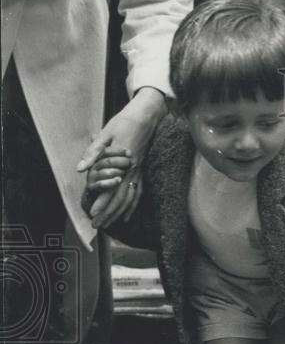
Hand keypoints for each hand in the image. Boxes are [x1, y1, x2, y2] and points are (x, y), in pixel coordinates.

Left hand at [77, 88, 165, 228]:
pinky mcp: (141, 172)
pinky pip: (137, 194)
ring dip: (118, 213)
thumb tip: (80, 168)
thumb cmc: (123, 123)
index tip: (93, 214)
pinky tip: (126, 215)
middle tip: (97, 225)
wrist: (146, 117)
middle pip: (120, 198)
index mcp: (121, 163)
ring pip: (129, 199)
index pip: (111, 188)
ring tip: (109, 224)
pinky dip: (132, 206)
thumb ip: (92, 153)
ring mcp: (138, 173)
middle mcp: (131, 172)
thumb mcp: (105, 134)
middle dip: (108, 214)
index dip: (102, 202)